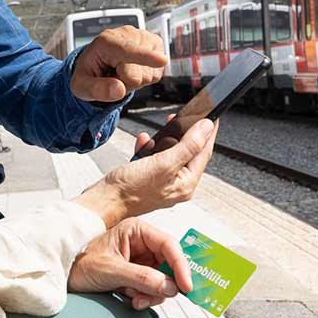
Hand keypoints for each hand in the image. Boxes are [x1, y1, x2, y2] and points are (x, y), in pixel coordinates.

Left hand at [68, 219, 193, 309]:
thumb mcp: (111, 270)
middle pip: (170, 264)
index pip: (169, 245)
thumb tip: (170, 286)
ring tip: (135, 299)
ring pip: (164, 279)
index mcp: (136, 231)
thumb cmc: (81, 265)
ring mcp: (141, 260)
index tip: (186, 286)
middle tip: (153, 297)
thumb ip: (142, 277)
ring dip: (153, 293)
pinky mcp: (138, 275)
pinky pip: (154, 288)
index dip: (180, 265)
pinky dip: (147, 297)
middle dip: (164, 284)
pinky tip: (131, 300)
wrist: (64, 279)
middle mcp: (142, 243)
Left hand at [71, 26, 167, 102]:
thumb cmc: (89, 72)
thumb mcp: (81, 86)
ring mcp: (143, 38)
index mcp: (106, 41)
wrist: (97, 62)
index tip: (161, 60)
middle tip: (113, 76)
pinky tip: (134, 70)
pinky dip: (146, 77)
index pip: (127, 51)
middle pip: (138, 72)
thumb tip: (118, 89)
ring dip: (136, 80)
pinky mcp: (155, 45)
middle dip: (126, 82)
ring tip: (122, 72)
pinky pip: (157, 73)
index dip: (145, 57)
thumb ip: (97, 89)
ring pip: (150, 73)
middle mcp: (127, 35)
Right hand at [73, 118, 216, 227]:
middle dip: (186, 133)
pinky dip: (150, 148)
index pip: (204, 153)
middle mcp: (177, 184)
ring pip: (171, 153)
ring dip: (165, 139)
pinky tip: (144, 142)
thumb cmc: (130, 189)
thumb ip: (188, 145)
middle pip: (189, 152)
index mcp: (186, 184)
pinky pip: (155, 158)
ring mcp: (162, 181)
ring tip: (164, 128)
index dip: (209, 133)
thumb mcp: (164, 163)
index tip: (212, 116)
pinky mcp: (148, 178)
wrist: (104, 200)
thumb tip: (205, 129)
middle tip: (186, 117)